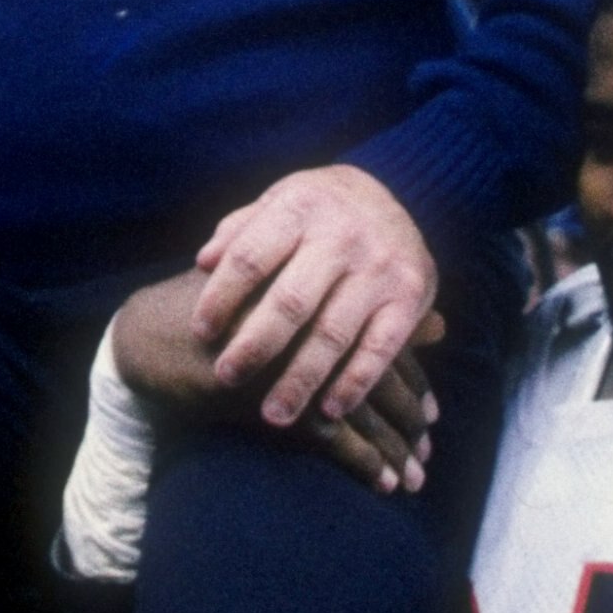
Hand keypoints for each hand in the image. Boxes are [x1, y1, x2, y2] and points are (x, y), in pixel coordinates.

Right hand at [114, 275, 443, 493]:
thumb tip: (430, 323)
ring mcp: (301, 365)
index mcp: (327, 296)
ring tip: (414, 478)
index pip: (386, 345)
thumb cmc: (225, 308)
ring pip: (365, 414)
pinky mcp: (280, 401)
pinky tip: (384, 484)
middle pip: (383, 382)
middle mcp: (321, 329)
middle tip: (427, 450)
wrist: (164, 333)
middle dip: (411, 421)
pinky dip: (365, 463)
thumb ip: (350, 303)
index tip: (432, 412)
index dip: (414, 383)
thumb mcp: (283, 293)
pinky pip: (336, 439)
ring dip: (395, 450)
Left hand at [191, 165, 437, 425]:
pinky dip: (355, 383)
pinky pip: (380, 349)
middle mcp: (342, 236)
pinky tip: (329, 411)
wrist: (388, 197)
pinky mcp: (411, 297)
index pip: (251, 258)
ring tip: (273, 415)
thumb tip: (203, 262)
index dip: (221, 297)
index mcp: (300, 207)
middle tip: (226, 377)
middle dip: (255, 345)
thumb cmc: (314, 211)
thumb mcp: (278, 202)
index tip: (201, 333)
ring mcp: (380, 268)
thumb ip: (240, 230)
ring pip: (333, 334)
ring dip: (301, 380)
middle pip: (291, 301)